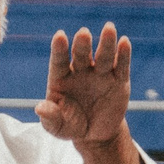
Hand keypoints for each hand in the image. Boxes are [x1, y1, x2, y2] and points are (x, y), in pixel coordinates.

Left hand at [35, 23, 133, 147]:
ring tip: (109, 28)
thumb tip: (40, 108)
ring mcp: (100, 74)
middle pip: (81, 54)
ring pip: (103, 56)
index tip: (59, 36)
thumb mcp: (58, 127)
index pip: (59, 61)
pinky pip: (121, 66)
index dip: (59, 49)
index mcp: (61, 78)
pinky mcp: (119, 80)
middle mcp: (81, 71)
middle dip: (82, 44)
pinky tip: (124, 42)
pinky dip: (123, 54)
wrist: (96, 134)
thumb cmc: (71, 126)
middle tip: (83, 34)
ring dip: (106, 42)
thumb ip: (50, 117)